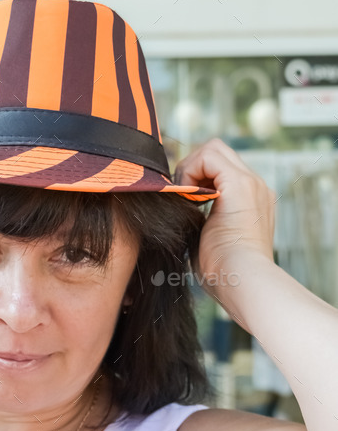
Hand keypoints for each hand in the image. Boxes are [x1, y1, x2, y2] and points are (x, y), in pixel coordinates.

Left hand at [173, 138, 276, 300]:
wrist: (242, 281)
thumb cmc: (223, 273)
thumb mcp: (208, 239)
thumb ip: (199, 219)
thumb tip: (175, 212)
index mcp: (251, 201)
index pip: (220, 169)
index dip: (196, 177)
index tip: (184, 201)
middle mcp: (256, 187)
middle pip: (218, 153)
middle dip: (192, 168)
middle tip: (181, 196)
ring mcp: (251, 183)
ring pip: (213, 149)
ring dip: (191, 168)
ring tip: (184, 198)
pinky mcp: (240, 184)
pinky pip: (209, 155)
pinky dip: (191, 169)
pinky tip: (187, 197)